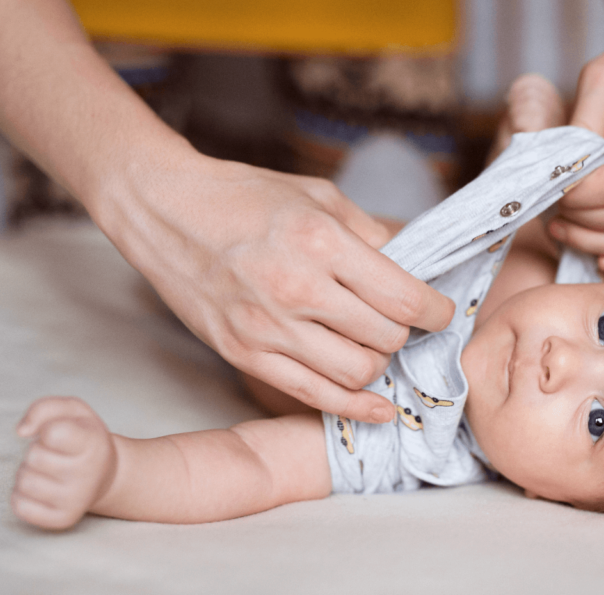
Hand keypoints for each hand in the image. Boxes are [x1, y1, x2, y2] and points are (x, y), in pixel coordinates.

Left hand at [12, 397, 115, 529]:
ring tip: (47, 471)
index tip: (59, 434)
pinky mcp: (63, 519)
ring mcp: (76, 499)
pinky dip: (22, 496)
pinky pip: (21, 507)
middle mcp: (88, 473)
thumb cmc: (83, 438)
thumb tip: (21, 431)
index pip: (53, 433)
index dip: (47, 430)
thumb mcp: (73, 411)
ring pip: (24, 482)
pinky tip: (41, 490)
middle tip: (54, 454)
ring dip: (28, 473)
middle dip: (36, 452)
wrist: (107, 475)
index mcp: (93, 442)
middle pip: (33, 457)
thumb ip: (44, 408)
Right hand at [106, 152, 453, 422]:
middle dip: (405, 333)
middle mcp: (296, 288)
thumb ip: (369, 235)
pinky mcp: (243, 353)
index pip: (403, 297)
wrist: (164, 209)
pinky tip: (377, 407)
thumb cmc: (244, 196)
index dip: (435, 311)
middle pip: (385, 337)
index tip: (439, 311)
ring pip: (357, 372)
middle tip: (400, 322)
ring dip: (378, 363)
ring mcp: (266, 327)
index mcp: (321, 241)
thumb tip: (412, 270)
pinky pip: (312, 395)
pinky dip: (353, 406)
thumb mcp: (317, 196)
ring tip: (373, 344)